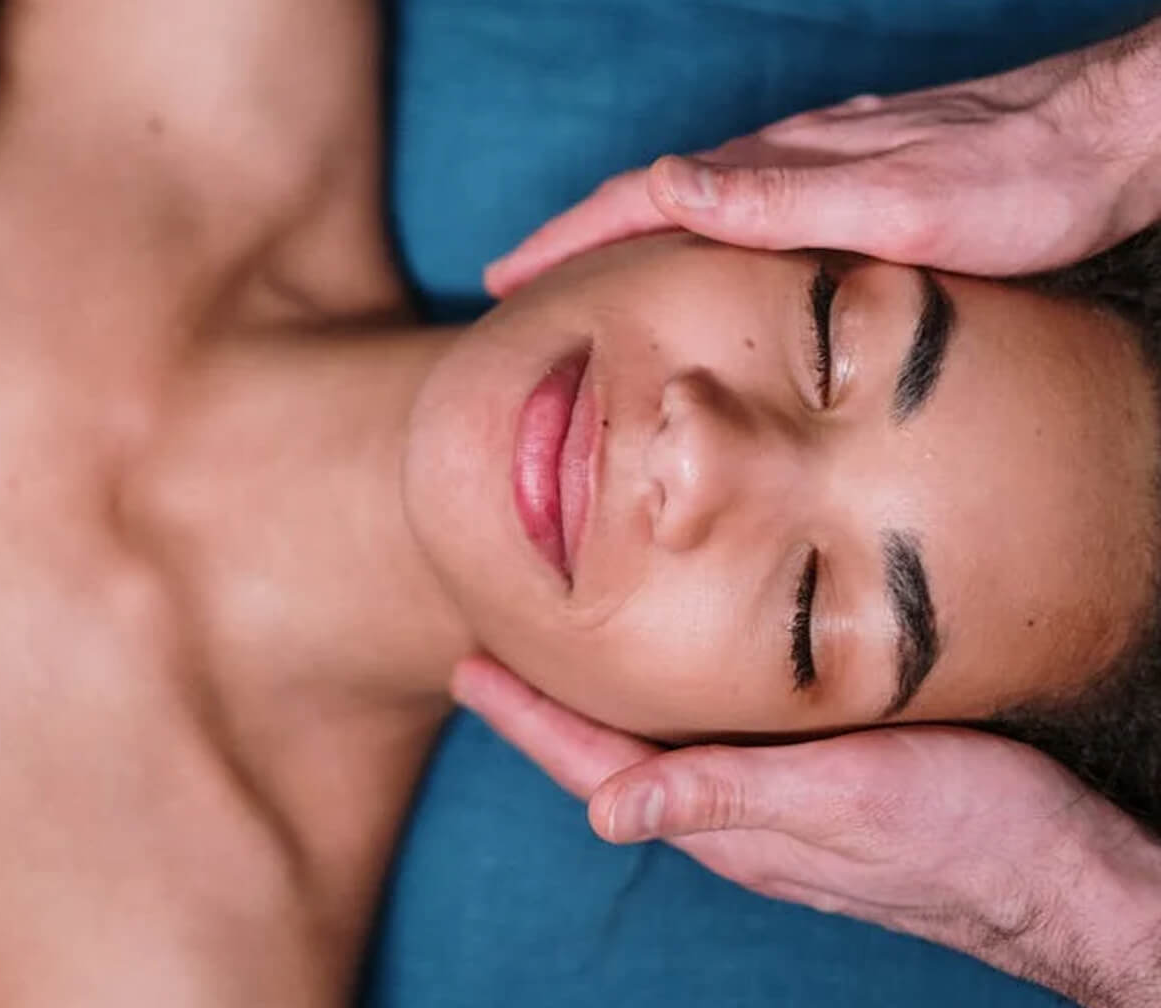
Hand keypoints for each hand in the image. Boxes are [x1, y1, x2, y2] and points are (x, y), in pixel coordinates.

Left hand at [452, 655, 1160, 1007]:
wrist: (1060, 871)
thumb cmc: (965, 829)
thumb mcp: (846, 801)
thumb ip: (729, 797)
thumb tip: (604, 815)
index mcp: (727, 818)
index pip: (595, 765)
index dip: (527, 719)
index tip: (468, 671)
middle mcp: (737, 813)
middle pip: (611, 758)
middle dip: (545, 711)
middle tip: (492, 658)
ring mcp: (774, 806)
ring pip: (659, 750)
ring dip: (598, 709)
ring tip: (556, 667)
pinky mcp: (815, 788)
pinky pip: (710, 745)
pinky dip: (666, 710)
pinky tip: (671, 686)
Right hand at [485, 19, 1160, 296]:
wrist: (1102, 140)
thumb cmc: (1012, 181)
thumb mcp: (895, 203)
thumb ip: (779, 199)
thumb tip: (664, 188)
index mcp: (777, 171)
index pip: (640, 201)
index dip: (564, 241)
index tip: (503, 278)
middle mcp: (784, 164)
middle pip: (649, 199)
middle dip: (572, 240)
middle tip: (515, 282)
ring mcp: (812, 170)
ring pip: (691, 205)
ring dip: (622, 239)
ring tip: (579, 279)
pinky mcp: (844, 184)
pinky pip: (737, 211)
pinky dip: (686, 237)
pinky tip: (691, 259)